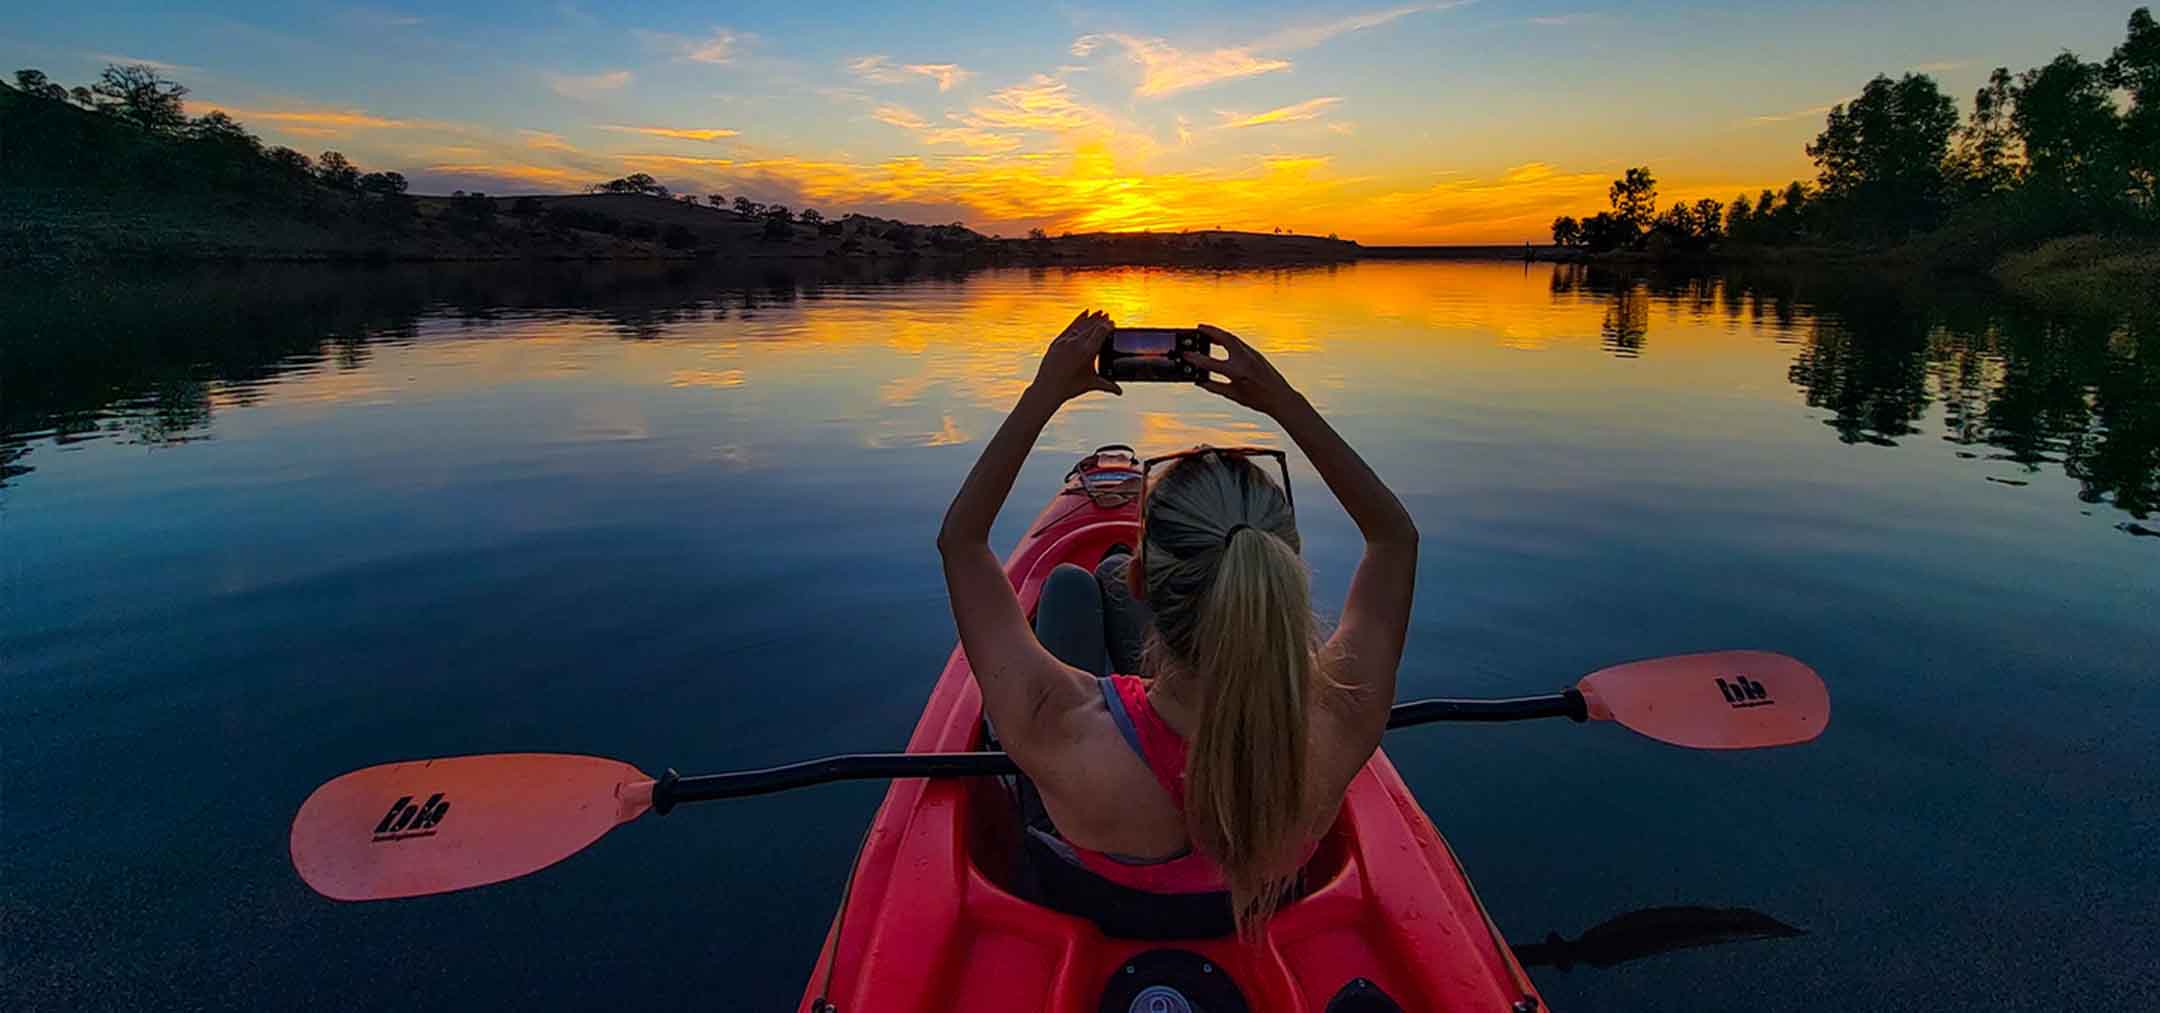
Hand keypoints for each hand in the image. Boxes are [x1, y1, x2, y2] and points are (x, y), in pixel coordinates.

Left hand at [1029, 309, 1120, 402]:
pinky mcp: (1057, 341)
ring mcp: (1066, 341)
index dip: (1108, 326)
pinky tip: (1085, 313)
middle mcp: (1077, 344)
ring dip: (1091, 318)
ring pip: (1082, 325)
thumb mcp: (1091, 384)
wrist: (1047, 388)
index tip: (1113, 323)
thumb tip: (1120, 392)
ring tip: (1099, 312)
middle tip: (1108, 315)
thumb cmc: (1071, 387)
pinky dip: (1079, 319)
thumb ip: (1108, 385)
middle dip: (1101, 321)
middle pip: (1092, 327)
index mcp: (1088, 352)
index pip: (1101, 333)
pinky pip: (1071, 327)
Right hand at [1185, 323, 1303, 417]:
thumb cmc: (1258, 400)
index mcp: (1237, 372)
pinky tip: (1222, 340)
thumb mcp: (1233, 395)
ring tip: (1207, 331)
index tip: (1186, 354)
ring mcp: (1252, 354)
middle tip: (1198, 327)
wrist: (1281, 398)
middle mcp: (1245, 360)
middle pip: (1225, 338)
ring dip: (1219, 333)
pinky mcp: (1256, 354)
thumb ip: (1214, 387)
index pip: (1211, 363)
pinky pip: (1239, 342)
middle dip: (1210, 331)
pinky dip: (1228, 339)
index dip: (1196, 359)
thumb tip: (1199, 381)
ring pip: (1233, 338)